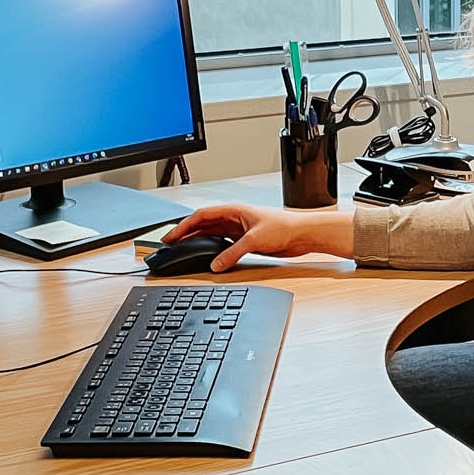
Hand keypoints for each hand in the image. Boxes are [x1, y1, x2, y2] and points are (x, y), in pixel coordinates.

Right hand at [161, 204, 354, 270]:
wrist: (303, 235)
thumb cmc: (284, 227)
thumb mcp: (254, 241)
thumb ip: (233, 253)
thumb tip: (216, 265)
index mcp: (233, 210)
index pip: (201, 215)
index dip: (183, 225)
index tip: (171, 236)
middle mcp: (234, 217)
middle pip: (203, 224)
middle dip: (186, 233)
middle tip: (171, 244)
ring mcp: (239, 228)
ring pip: (211, 234)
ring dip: (198, 240)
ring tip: (183, 250)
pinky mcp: (245, 239)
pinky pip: (223, 243)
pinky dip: (212, 249)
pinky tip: (206, 256)